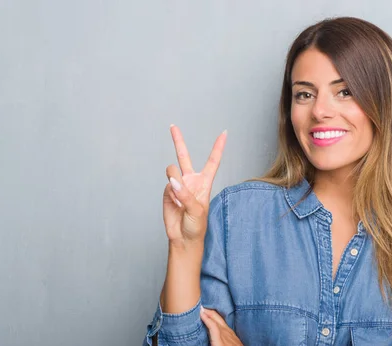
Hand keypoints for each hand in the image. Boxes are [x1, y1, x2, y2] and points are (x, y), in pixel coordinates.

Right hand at [162, 125, 226, 246]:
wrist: (183, 238)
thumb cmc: (196, 225)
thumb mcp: (197, 210)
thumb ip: (185, 194)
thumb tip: (173, 180)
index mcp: (204, 182)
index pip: (213, 161)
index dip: (218, 147)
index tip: (224, 132)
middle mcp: (190, 180)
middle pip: (184, 156)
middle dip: (178, 141)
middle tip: (173, 126)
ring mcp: (178, 184)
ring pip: (172, 170)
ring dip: (175, 181)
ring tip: (180, 198)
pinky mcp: (167, 191)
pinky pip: (167, 185)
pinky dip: (170, 194)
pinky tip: (175, 204)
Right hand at [200, 307, 242, 345]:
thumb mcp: (217, 345)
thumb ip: (212, 335)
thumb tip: (199, 340)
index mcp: (220, 341)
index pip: (213, 325)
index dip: (205, 317)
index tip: (199, 311)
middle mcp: (227, 335)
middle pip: (217, 319)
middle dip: (209, 312)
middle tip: (200, 307)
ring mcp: (231, 335)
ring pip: (222, 321)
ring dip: (213, 315)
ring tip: (206, 312)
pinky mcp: (234, 336)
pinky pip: (225, 325)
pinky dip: (218, 320)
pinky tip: (216, 321)